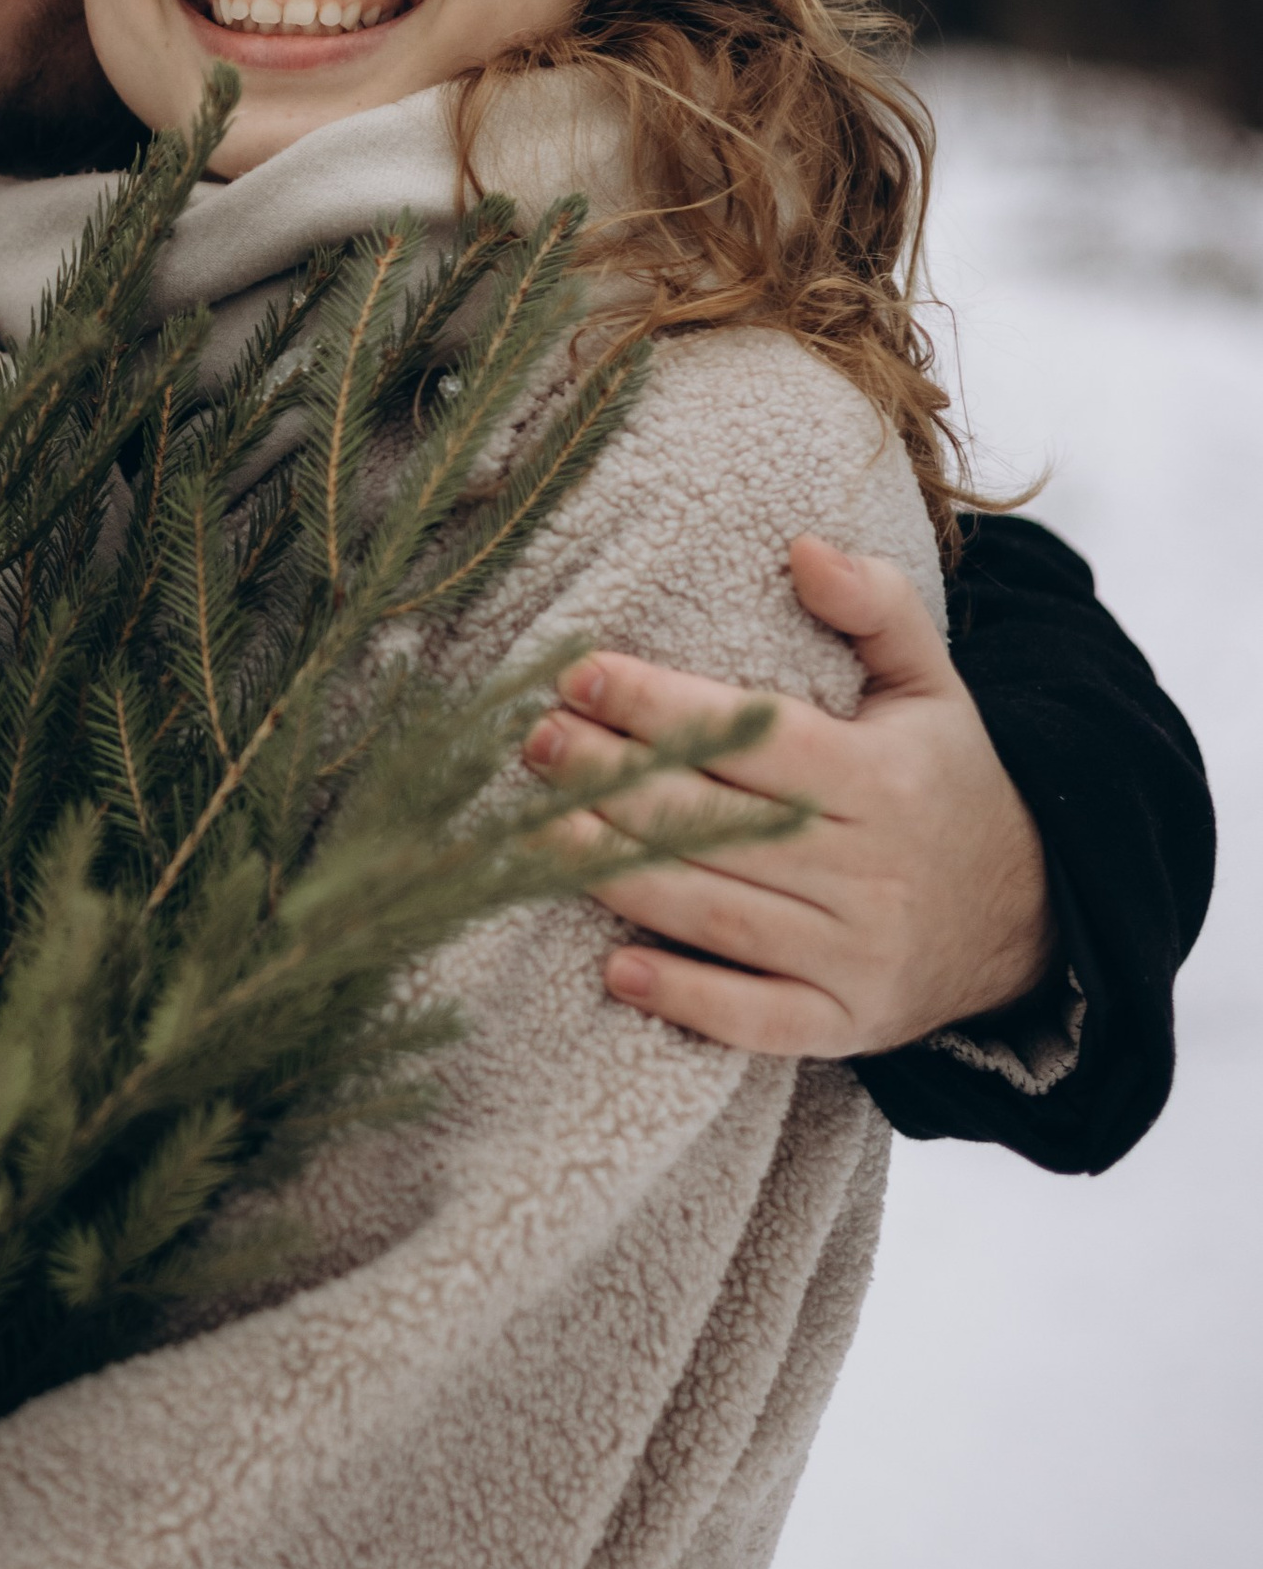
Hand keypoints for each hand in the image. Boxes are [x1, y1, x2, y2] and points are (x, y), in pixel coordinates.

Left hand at [520, 532, 1059, 1057]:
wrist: (1033, 918)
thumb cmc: (948, 781)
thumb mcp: (932, 684)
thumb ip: (876, 605)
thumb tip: (801, 546)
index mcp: (888, 778)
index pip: (757, 736)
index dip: (663, 706)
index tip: (580, 673)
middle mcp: (875, 869)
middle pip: (722, 824)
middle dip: (616, 782)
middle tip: (536, 744)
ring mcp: (860, 954)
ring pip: (722, 917)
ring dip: (622, 876)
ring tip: (537, 832)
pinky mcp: (847, 1022)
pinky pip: (759, 1020)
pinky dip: (688, 1000)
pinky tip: (615, 967)